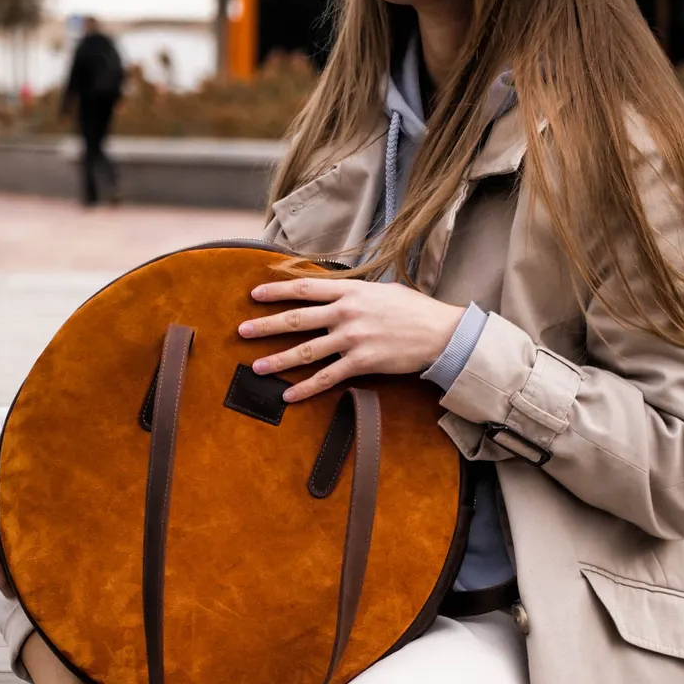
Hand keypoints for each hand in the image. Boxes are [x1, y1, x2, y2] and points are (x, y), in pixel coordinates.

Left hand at [238, 277, 464, 402]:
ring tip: (257, 367)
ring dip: (278, 360)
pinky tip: (289, 395)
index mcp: (350, 291)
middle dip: (266, 325)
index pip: (305, 288)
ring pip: (306, 350)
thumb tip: (335, 293)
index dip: (277, 291)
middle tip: (242, 331)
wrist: (441, 333)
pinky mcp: (362, 362)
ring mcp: (353, 338)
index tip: (254, 295)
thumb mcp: (382, 290)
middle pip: (297, 319)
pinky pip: (327, 377)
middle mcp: (347, 313)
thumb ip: (355, 292)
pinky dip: (306, 387)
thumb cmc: (414, 310)